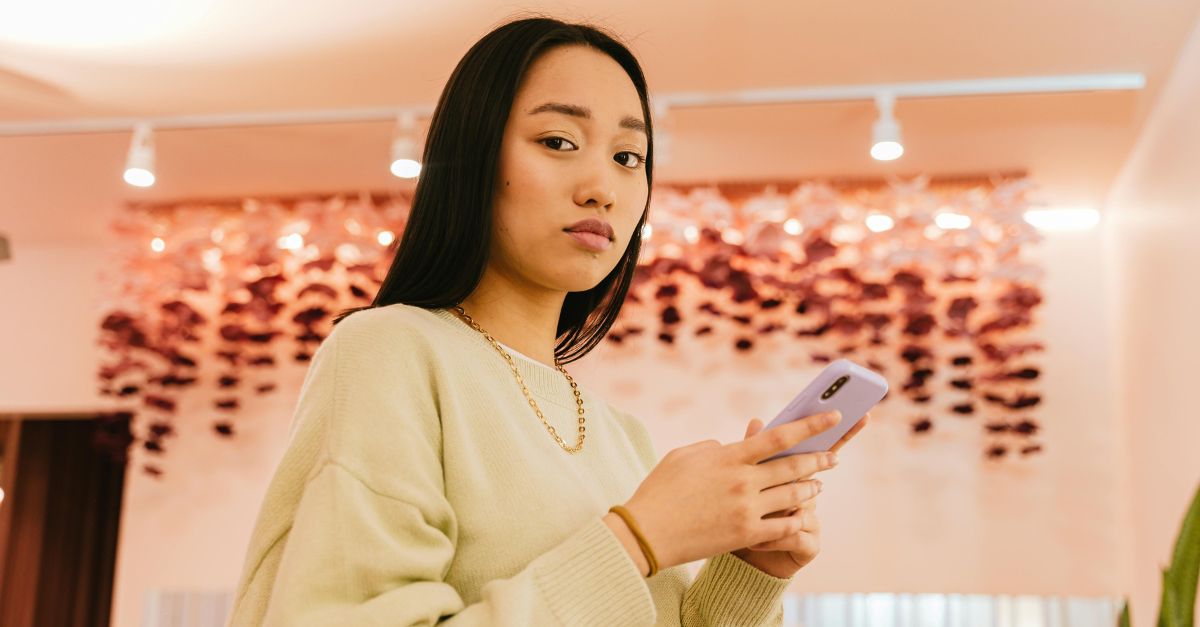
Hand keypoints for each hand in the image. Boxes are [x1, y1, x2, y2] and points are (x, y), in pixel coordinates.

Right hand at [616, 410, 845, 573]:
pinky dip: (797, 519)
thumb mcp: (682, 456)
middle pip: (794, 467)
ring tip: (818, 486)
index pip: (779, 436)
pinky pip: (783, 526)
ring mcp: (747, 510)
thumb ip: (712, 448)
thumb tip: (729, 448)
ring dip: (810, 489)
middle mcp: (743, 481)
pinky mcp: (745, 535)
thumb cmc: (660, 491)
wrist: (647, 534)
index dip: (811, 425)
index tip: (832, 417)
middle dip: (819, 460)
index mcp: (729, 457)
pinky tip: (804, 516)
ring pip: (793, 496)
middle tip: (834, 456)